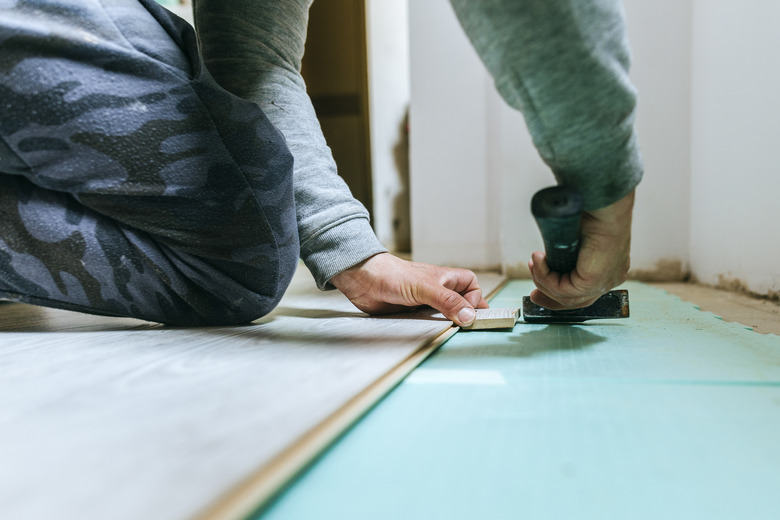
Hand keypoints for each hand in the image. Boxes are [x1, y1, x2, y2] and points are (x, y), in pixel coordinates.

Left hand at [329, 253, 488, 326]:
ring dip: (447, 324)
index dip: (475, 300)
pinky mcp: (411, 313)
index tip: (471, 315)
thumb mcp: (425, 288)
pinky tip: (428, 334)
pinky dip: (430, 329)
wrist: (362, 278)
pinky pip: (427, 323)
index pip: (472, 287)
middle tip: (467, 330)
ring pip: (444, 315)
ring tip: (449, 334)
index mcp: (445, 279)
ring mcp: (424, 302)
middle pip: (460, 303)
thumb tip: (469, 316)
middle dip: (464, 316)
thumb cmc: (392, 274)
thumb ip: (447, 301)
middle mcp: (437, 290)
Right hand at [528, 189, 634, 309]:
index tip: (539, 290)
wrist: (603, 209)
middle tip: (532, 295)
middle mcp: (610, 278)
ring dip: (543, 281)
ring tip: (533, 262)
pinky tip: (539, 259)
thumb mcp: (576, 237)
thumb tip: (545, 258)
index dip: (559, 293)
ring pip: (565, 296)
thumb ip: (566, 251)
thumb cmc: (594, 213)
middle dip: (550, 298)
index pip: (584, 292)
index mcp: (610, 268)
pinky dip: (544, 276)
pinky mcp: (592, 283)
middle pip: (576, 302)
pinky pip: (561, 288)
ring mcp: (603, 283)